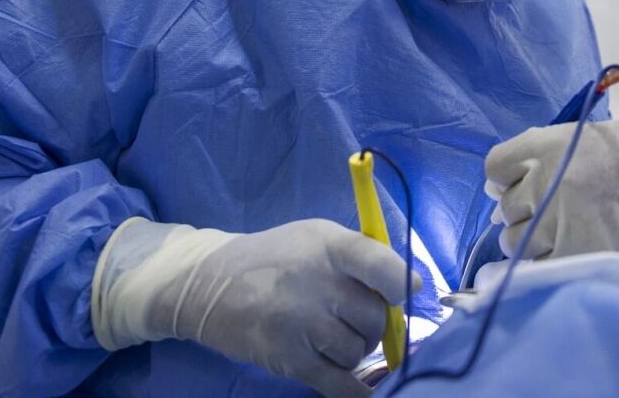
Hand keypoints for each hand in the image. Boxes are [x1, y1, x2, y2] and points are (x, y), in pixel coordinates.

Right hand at [93, 218, 418, 397]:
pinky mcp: (290, 359)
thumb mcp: (316, 236)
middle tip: (360, 320)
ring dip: (358, 350)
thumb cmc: (276, 257)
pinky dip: (358, 390)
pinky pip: (339, 383)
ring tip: (338, 337)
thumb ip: (360, 255)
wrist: (210, 285)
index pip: (380, 265)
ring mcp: (302, 325)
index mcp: (330, 247)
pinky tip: (366, 390)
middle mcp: (318, 285)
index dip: (402, 282)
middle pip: (374, 317)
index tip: (408, 291)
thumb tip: (407, 284)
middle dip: (376, 323)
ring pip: (359, 351)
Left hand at [485, 120, 618, 259]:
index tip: (519, 183)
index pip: (495, 166)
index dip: (504, 177)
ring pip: (513, 241)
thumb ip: (539, 155)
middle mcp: (546, 181)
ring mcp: (557, 220)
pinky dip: (547, 261)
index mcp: (548, 146)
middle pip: (505, 207)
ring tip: (558, 234)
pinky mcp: (574, 252)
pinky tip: (567, 250)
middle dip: (524, 209)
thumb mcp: (582, 136)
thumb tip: (498, 190)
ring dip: (529, 239)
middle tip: (552, 209)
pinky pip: (537, 265)